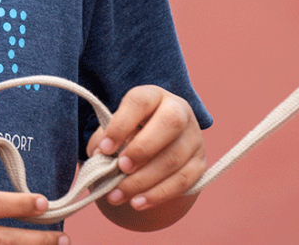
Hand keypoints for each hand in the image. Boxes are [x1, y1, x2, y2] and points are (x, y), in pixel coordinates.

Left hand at [86, 85, 204, 220]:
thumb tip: (99, 156)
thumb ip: (105, 138)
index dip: (121, 124)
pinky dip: (157, 195)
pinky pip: (182, 182)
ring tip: (117, 194)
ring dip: (143, 181)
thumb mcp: (117, 128)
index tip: (104, 148)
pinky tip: (137, 202)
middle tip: (120, 168)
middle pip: (169, 124)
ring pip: (173, 159)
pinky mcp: (200, 164)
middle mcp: (179, 111)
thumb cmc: (131, 132)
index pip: (140, 102)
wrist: (159, 145)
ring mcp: (194, 138)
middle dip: (141, 149)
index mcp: (154, 96)